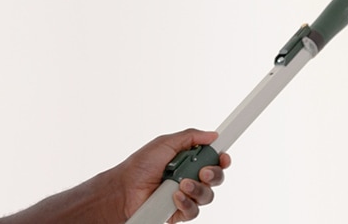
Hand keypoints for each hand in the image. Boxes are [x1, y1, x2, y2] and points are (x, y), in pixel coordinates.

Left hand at [114, 129, 231, 222]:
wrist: (124, 189)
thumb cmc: (140, 166)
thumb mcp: (165, 143)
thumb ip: (190, 137)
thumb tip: (212, 135)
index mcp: (189, 160)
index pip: (213, 160)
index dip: (221, 160)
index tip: (223, 157)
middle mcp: (190, 178)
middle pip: (215, 178)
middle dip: (213, 174)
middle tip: (203, 172)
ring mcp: (186, 196)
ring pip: (207, 196)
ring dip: (197, 189)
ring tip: (182, 185)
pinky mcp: (179, 212)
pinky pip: (194, 211)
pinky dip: (186, 203)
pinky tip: (175, 197)